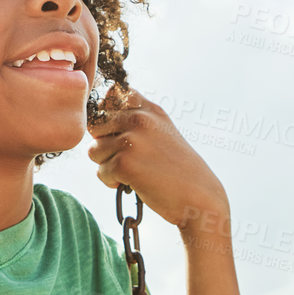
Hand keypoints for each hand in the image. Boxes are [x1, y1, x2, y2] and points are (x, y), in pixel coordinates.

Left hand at [88, 87, 227, 232]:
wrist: (199, 198)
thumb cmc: (177, 170)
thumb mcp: (162, 133)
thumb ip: (135, 122)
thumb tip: (94, 126)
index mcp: (150, 109)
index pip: (111, 97)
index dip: (107, 116)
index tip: (119, 134)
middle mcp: (140, 119)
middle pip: (96, 126)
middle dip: (105, 145)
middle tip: (128, 159)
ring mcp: (131, 140)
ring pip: (94, 151)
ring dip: (108, 166)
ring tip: (133, 173)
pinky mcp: (124, 163)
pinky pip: (101, 171)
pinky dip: (112, 182)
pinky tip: (134, 184)